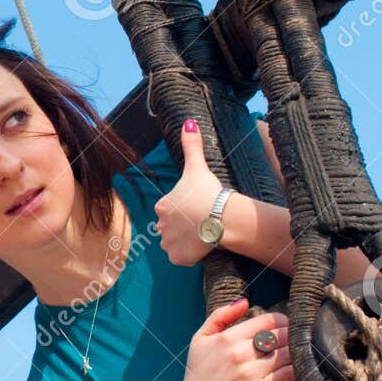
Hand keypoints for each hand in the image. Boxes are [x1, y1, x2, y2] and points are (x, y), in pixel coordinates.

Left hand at [154, 119, 225, 265]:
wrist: (220, 218)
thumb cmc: (208, 192)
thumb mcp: (197, 167)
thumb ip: (191, 146)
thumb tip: (188, 122)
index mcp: (162, 206)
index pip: (169, 208)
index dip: (184, 208)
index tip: (198, 206)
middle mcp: (160, 226)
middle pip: (171, 226)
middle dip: (183, 225)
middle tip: (201, 221)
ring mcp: (169, 244)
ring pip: (174, 242)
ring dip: (184, 240)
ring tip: (201, 234)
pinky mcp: (178, 258)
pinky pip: (180, 258)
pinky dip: (188, 255)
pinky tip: (201, 248)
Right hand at [172, 298, 295, 380]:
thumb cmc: (199, 373)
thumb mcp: (200, 339)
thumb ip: (220, 316)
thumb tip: (245, 302)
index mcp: (228, 338)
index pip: (268, 320)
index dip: (282, 320)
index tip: (285, 325)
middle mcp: (241, 353)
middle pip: (282, 335)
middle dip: (292, 335)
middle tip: (296, 338)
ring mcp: (252, 372)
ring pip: (288, 353)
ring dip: (297, 352)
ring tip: (299, 352)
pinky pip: (288, 374)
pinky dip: (297, 369)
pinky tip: (297, 368)